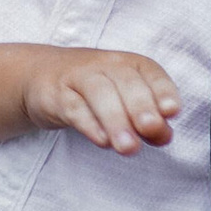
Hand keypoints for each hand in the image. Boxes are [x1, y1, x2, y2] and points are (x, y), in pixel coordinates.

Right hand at [20, 50, 179, 153]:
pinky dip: (89, 124)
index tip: (172, 111)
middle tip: (151, 130)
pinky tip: (102, 141)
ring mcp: (78, 77)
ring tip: (128, 147)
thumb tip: (164, 136)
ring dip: (116, 120)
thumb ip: (147, 118)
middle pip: (126, 82)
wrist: (39, 75)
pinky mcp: (54, 94)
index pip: (150, 72)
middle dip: (141, 107)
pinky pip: (73, 107)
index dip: (163, 90)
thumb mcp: (123, 99)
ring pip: (100, 93)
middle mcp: (105, 65)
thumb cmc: (93, 90)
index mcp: (128, 63)